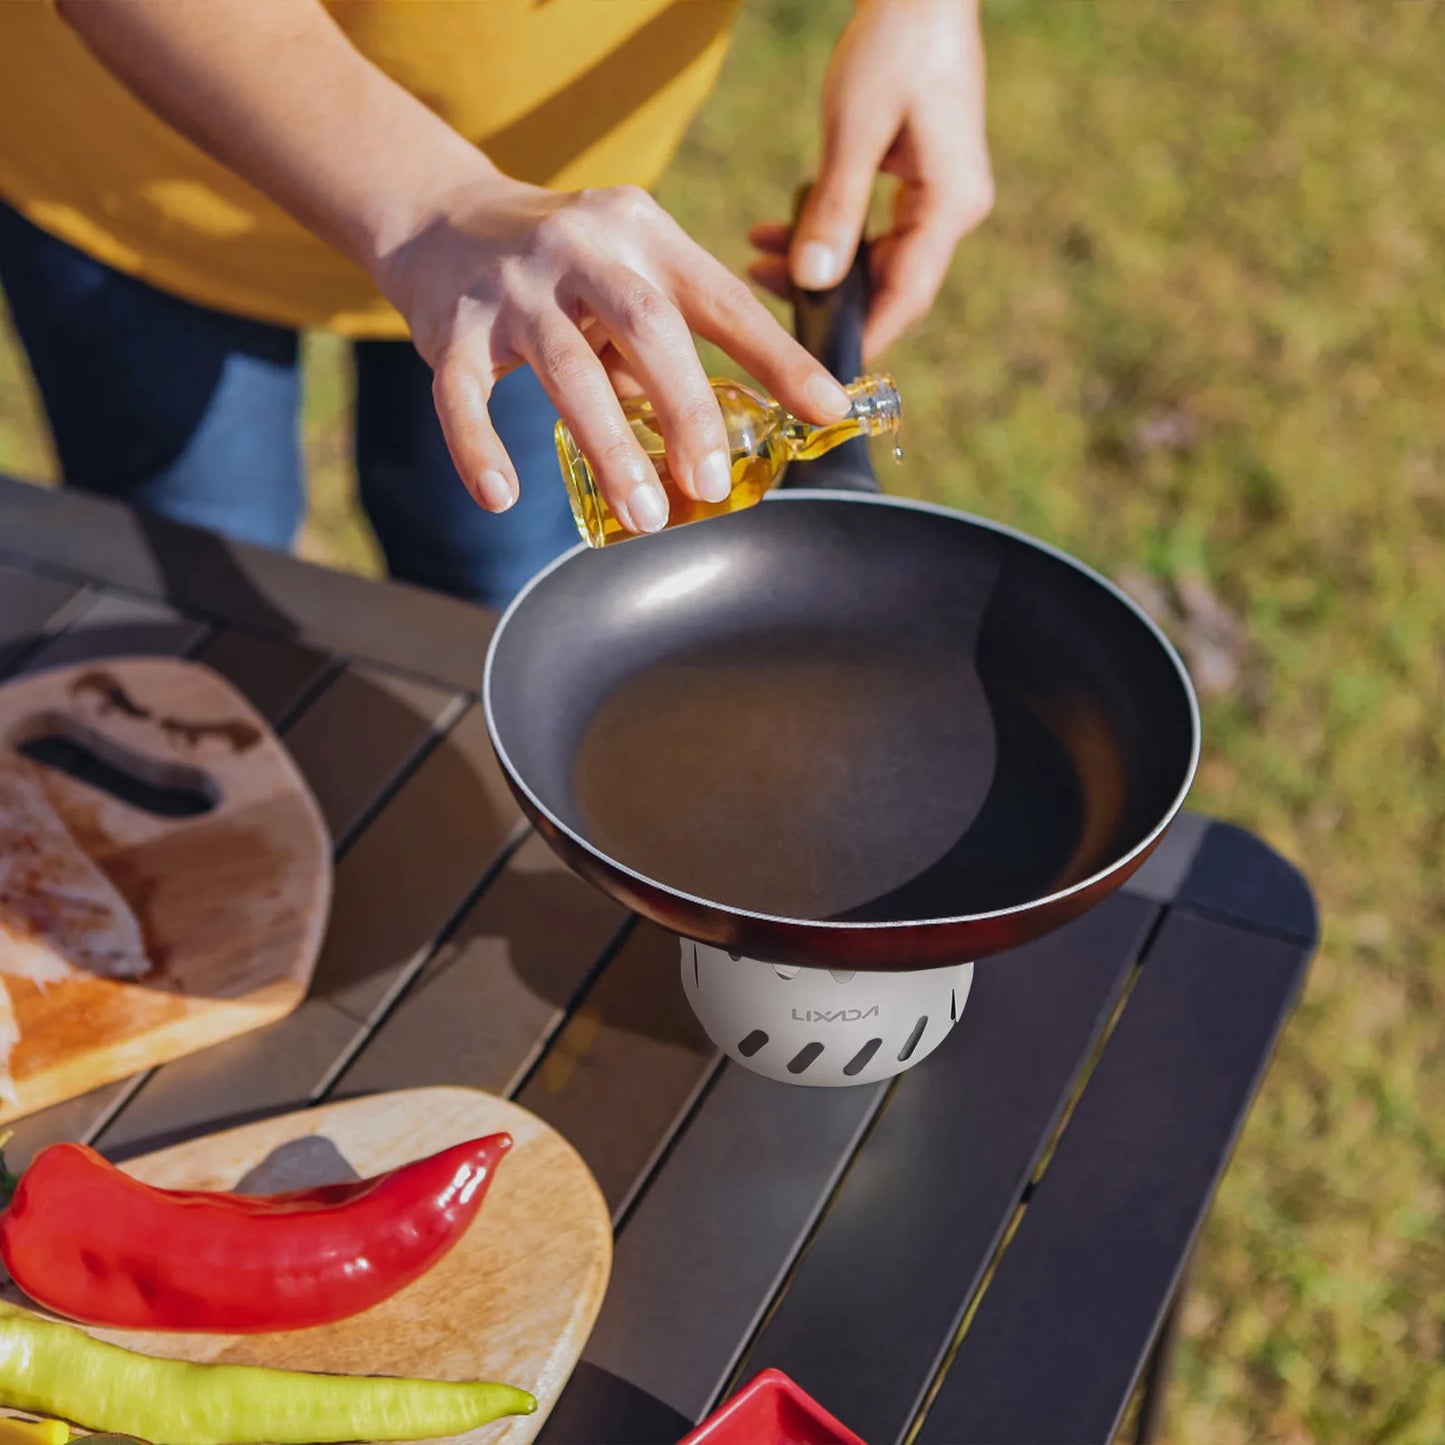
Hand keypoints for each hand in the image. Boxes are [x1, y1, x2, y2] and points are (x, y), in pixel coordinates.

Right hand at [380, 177, 853, 529]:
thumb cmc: (564, 270)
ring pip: (567, 368)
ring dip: (610, 447)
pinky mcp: (451, 326)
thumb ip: (666, 346)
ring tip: (644, 514)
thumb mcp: (626, 274)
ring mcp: (513, 285)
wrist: (441, 219)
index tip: (825, 408)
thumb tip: (723, 441)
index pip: (722, 299)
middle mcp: (583, 248)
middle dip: (688, 410)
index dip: (778, 356)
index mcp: (644, 235)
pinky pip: (461, 394)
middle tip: (712, 482)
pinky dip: (479, 448)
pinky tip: (502, 496)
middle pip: (648, 328)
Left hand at [748, 0, 992, 360]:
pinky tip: (784, 229)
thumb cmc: (895, 45)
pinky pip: (876, 229)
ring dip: (821, 265)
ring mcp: (941, 197)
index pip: (905, 297)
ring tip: (760, 260)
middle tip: (766, 306)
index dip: (861, 337)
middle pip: (891, 285)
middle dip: (827, 300)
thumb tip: (810, 282)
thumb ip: (833, 211)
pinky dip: (832, 233)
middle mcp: (954, 209)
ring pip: (877, 259)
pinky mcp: (923, 180)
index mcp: (949, 204)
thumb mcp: (854, 131)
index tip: (815, 368)